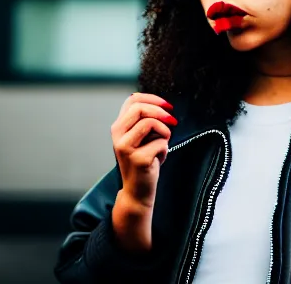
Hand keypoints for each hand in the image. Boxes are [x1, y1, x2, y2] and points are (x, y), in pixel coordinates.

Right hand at [110, 93, 176, 251]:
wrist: (137, 192)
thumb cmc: (143, 161)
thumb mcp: (141, 137)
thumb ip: (145, 120)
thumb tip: (161, 105)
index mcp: (118, 126)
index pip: (132, 100)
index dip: (152, 98)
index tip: (167, 105)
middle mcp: (117, 135)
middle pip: (140, 108)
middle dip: (161, 112)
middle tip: (172, 121)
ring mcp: (125, 147)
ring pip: (150, 123)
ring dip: (164, 131)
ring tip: (163, 143)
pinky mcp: (138, 159)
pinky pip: (160, 142)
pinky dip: (165, 149)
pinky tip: (160, 159)